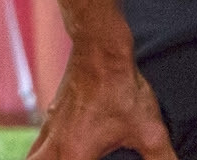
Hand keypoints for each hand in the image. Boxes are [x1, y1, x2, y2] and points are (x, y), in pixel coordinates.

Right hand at [27, 45, 175, 159]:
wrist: (100, 48)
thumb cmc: (120, 89)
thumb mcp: (149, 131)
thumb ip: (163, 158)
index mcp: (74, 154)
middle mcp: (55, 142)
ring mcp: (50, 124)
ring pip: (34, 154)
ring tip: (64, 159)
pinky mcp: (53, 111)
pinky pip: (41, 138)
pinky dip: (45, 148)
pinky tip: (64, 146)